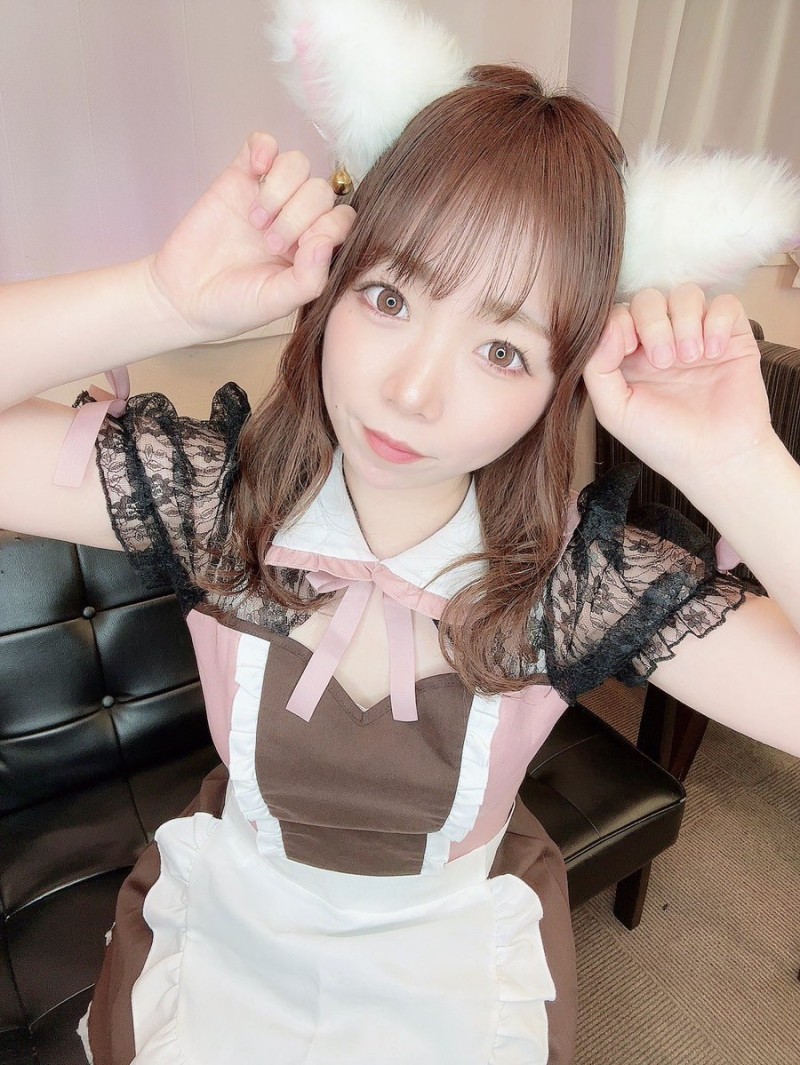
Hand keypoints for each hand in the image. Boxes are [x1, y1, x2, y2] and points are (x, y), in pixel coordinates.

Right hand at [148, 133, 354, 342]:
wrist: (184, 296)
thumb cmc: (234, 304)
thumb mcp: (277, 303)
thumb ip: (309, 279)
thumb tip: (325, 241)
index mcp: (313, 249)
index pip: (342, 220)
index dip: (327, 228)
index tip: (299, 251)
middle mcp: (297, 219)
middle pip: (321, 190)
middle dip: (298, 216)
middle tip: (270, 243)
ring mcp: (269, 196)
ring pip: (297, 164)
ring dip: (281, 189)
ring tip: (256, 220)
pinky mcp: (240, 178)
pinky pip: (264, 143)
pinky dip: (265, 148)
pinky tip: (256, 169)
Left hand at [583, 284, 775, 491]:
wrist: (716, 460)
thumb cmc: (664, 441)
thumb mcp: (614, 411)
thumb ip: (596, 369)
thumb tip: (605, 328)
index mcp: (629, 357)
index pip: (618, 314)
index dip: (620, 324)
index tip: (628, 352)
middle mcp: (661, 342)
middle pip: (649, 298)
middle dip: (653, 324)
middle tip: (664, 362)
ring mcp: (696, 337)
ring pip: (687, 294)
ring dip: (684, 322)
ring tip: (689, 359)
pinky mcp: (731, 337)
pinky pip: (725, 304)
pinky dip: (716, 322)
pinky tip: (713, 353)